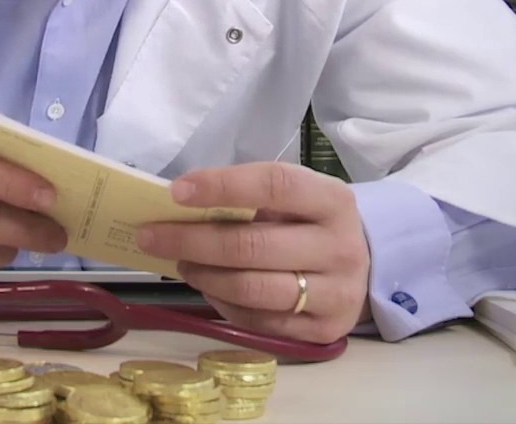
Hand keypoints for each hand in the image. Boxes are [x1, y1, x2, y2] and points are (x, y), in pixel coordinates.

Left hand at [135, 162, 371, 343]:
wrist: (364, 268)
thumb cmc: (310, 225)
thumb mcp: (292, 201)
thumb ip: (247, 200)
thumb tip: (177, 204)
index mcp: (332, 201)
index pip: (275, 185)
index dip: (223, 186)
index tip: (176, 192)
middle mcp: (340, 247)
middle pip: (253, 245)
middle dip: (192, 239)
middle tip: (150, 235)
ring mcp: (336, 293)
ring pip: (252, 289)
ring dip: (203, 275)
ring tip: (179, 262)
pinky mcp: (324, 331)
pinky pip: (259, 321)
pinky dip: (223, 304)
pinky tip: (207, 287)